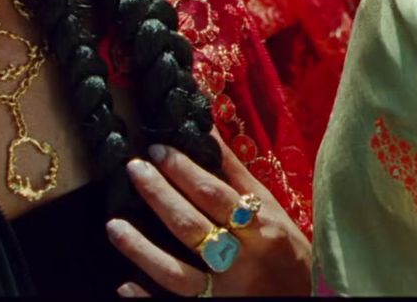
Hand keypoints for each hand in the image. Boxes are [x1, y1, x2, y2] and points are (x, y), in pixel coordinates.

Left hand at [107, 129, 311, 296]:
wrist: (302, 296)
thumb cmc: (286, 247)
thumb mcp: (271, 207)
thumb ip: (237, 174)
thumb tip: (208, 131)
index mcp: (259, 227)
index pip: (215, 195)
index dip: (184, 171)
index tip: (159, 150)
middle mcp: (241, 258)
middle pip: (192, 227)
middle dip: (160, 196)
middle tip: (134, 170)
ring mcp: (224, 289)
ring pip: (176, 273)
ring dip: (141, 249)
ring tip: (114, 225)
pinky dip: (147, 297)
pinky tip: (124, 285)